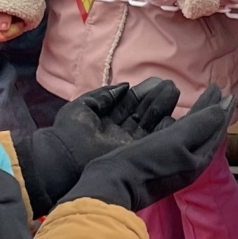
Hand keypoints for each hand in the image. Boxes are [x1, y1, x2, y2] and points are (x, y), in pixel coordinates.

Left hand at [17, 77, 179, 208]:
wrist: (64, 158)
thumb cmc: (69, 131)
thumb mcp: (84, 106)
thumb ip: (105, 95)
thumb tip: (126, 85)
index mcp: (109, 119)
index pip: (131, 103)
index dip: (144, 92)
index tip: (157, 81)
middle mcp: (121, 131)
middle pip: (144, 112)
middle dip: (157, 98)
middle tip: (171, 85)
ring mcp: (129, 143)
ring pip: (151, 123)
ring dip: (163, 107)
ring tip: (173, 92)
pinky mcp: (134, 153)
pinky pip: (152, 139)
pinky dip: (164, 128)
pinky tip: (172, 114)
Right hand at [62, 86, 235, 210]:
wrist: (111, 187)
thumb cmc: (144, 162)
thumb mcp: (174, 140)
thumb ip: (199, 125)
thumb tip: (221, 109)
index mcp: (197, 160)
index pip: (213, 129)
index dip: (219, 108)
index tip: (222, 89)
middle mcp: (189, 164)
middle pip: (205, 132)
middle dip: (211, 112)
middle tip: (215, 91)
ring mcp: (174, 166)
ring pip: (192, 136)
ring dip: (198, 117)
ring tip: (201, 102)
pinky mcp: (158, 164)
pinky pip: (177, 140)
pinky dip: (182, 126)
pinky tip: (175, 121)